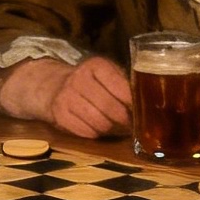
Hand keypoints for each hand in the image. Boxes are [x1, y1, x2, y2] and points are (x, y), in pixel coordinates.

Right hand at [0, 54, 131, 137]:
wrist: (52, 86)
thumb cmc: (90, 82)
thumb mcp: (106, 74)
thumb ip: (125, 84)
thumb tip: (147, 104)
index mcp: (96, 65)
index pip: (122, 88)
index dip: (133, 103)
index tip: (139, 110)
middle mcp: (79, 78)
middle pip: (111, 108)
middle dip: (124, 120)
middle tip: (130, 124)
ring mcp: (67, 96)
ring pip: (100, 123)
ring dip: (111, 129)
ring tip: (114, 126)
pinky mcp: (59, 115)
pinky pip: (87, 132)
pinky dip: (96, 134)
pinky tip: (97, 127)